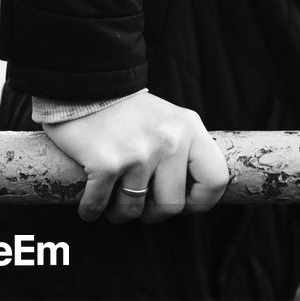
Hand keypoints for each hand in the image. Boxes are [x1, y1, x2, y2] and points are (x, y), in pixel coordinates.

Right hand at [41, 91, 228, 222]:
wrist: (84, 86)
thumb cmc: (125, 111)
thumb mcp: (168, 120)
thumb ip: (183, 149)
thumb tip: (189, 194)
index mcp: (190, 128)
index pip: (215, 179)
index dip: (201, 202)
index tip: (184, 205)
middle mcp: (169, 141)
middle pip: (172, 205)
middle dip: (153, 214)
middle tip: (140, 207)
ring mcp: (139, 153)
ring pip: (133, 209)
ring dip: (119, 213)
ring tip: (111, 203)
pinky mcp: (108, 163)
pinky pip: (99, 204)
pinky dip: (91, 210)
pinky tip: (89, 207)